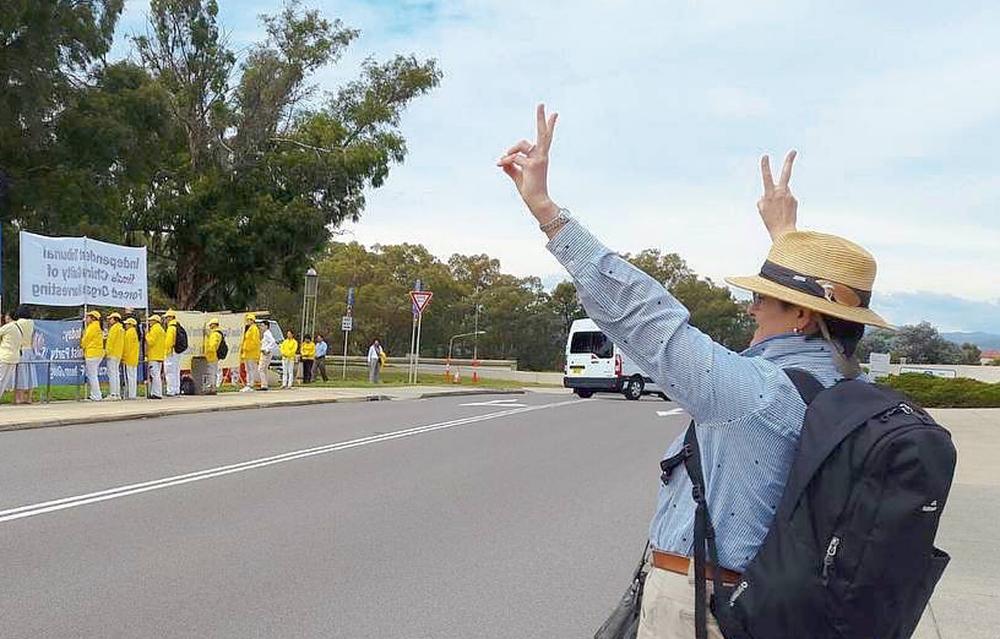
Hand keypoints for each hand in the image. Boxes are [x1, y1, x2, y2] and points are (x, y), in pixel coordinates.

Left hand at [497, 104, 559, 222]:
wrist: (536, 201)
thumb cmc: (529, 190)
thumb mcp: (517, 176)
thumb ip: (510, 167)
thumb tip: (501, 161)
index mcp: (540, 156)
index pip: (544, 138)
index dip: (548, 126)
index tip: (554, 114)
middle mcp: (541, 156)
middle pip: (543, 133)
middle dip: (541, 118)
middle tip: (541, 104)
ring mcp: (538, 159)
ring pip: (522, 144)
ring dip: (510, 151)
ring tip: (503, 160)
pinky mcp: (532, 165)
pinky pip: (514, 158)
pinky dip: (505, 161)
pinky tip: (501, 165)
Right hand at [757, 150, 797, 240]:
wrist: (784, 232)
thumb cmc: (770, 221)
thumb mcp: (761, 209)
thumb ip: (764, 198)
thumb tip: (770, 193)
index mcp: (770, 194)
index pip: (766, 177)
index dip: (765, 166)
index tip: (765, 156)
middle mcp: (782, 192)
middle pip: (786, 173)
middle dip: (789, 161)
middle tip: (794, 151)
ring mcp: (790, 196)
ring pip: (783, 190)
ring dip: (779, 196)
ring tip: (777, 211)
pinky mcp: (795, 200)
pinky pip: (787, 198)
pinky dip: (784, 204)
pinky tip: (783, 213)